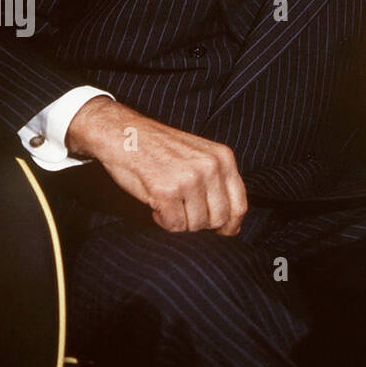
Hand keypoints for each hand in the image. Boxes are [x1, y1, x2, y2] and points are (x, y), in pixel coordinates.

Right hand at [66, 97, 246, 234]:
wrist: (125, 134)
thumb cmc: (162, 150)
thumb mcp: (201, 156)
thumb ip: (219, 183)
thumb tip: (232, 224)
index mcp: (224, 157)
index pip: (239, 204)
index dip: (231, 224)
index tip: (223, 232)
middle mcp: (211, 167)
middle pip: (219, 219)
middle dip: (201, 223)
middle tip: (184, 211)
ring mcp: (190, 179)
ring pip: (196, 225)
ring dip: (180, 221)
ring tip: (168, 202)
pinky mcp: (166, 191)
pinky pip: (174, 225)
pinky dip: (163, 221)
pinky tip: (156, 204)